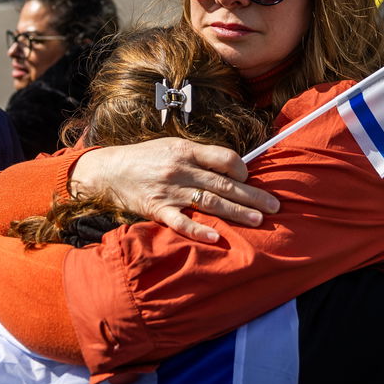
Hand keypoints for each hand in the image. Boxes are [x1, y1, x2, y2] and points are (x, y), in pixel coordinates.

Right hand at [68, 138, 280, 243]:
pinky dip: (199, 230)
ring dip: (236, 212)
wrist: (109, 171)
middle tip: (274, 207)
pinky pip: (181, 222)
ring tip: (258, 220)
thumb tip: (231, 167)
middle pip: (224, 184)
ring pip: (210, 202)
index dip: (242, 169)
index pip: (225, 158)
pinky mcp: (157, 210)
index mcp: (187, 151)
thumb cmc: (145, 158)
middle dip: (252, 195)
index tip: (250, 178)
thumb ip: (199, 156)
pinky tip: (217, 236)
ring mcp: (169, 191)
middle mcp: (181, 170)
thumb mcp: (172, 147)